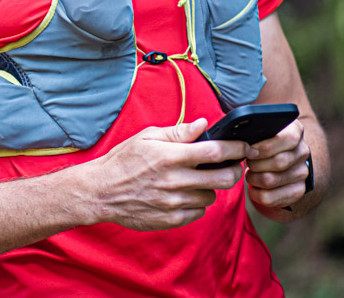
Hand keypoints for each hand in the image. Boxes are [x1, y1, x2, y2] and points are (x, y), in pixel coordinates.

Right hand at [86, 118, 247, 230]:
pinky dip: (195, 203)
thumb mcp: (146, 137)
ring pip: (211, 196)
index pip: (216, 151)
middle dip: (234, 171)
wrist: (100, 192)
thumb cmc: (122, 160)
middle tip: (230, 166)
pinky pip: (198, 212)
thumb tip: (204, 125)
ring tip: (192, 180)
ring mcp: (175, 203)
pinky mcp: (172, 219)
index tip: (243, 147)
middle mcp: (175, 180)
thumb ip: (178, 132)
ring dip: (208, 187)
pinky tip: (181, 194)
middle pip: (225, 179)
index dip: (236, 148)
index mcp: (170, 156)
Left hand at [245, 120, 310, 207]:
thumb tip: (238, 136)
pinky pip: (269, 197)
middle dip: (255, 164)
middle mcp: (303, 151)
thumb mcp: (259, 131)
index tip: (249, 150)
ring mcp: (302, 172)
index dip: (265, 147)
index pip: (288, 139)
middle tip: (248, 162)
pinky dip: (255, 193)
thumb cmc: (259, 142)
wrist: (274, 160)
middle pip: (279, 162)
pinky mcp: (297, 191)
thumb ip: (252, 129)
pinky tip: (254, 186)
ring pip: (270, 180)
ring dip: (253, 178)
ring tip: (250, 173)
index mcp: (295, 131)